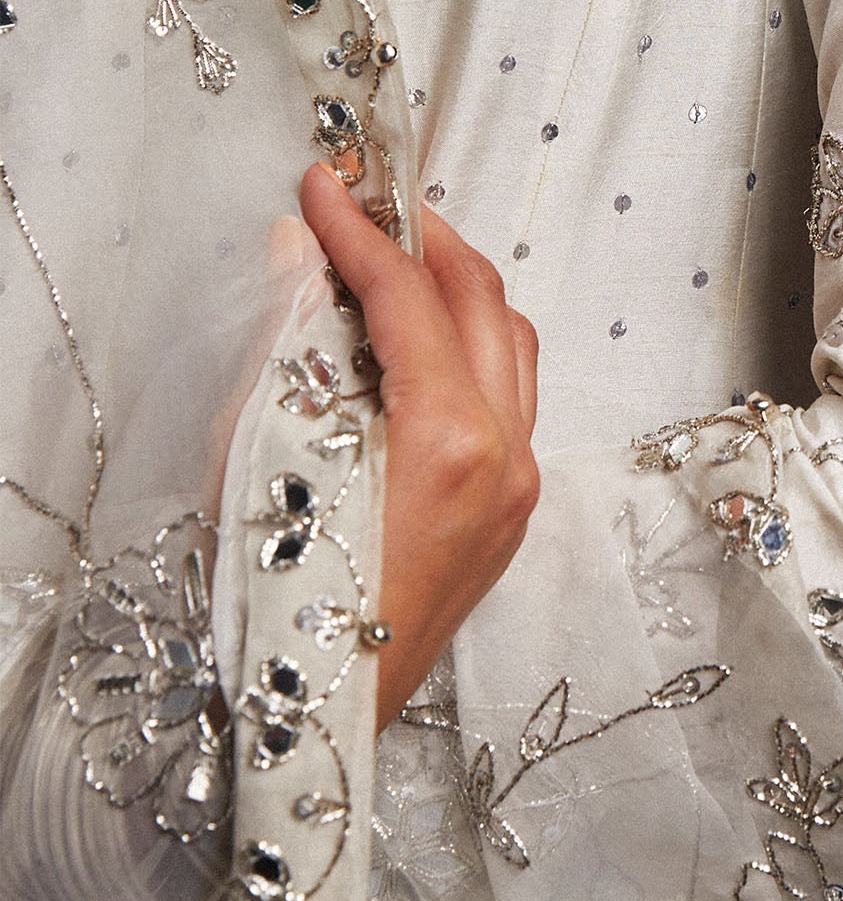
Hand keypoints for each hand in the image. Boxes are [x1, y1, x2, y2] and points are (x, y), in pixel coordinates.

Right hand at [298, 163, 538, 729]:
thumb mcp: (265, 453)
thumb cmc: (277, 596)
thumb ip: (292, 338)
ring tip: (390, 257)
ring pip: (509, 342)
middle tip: (362, 204)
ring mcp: (519, 485)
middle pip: (480, 301)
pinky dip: (468, 344)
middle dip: (420, 239)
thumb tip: (301, 250)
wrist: (313, 715)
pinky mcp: (512, 510)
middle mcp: (505, 454)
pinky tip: (414, 336)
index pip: (408, 297)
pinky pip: (508, 393)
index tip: (321, 185)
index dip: (359, 231)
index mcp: (451, 439)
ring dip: (454, 286)